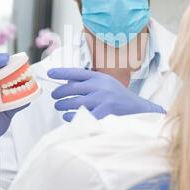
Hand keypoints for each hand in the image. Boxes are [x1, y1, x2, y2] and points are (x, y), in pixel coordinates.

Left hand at [48, 68, 165, 121]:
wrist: (140, 110)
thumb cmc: (120, 98)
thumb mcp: (107, 84)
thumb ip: (90, 82)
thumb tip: (68, 82)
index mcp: (99, 77)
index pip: (76, 72)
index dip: (61, 72)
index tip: (49, 73)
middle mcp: (100, 86)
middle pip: (71, 88)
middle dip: (59, 93)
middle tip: (55, 97)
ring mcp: (102, 99)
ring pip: (74, 102)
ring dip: (63, 106)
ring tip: (59, 107)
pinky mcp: (105, 112)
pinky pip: (82, 115)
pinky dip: (71, 117)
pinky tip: (68, 117)